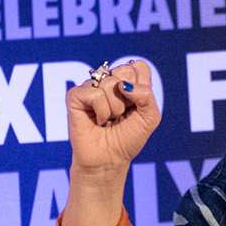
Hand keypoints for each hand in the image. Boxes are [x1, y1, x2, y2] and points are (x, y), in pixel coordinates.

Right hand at [63, 58, 159, 182]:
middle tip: (121, 113)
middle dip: (128, 98)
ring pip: (110, 83)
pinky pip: (94, 93)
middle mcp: (108, 82)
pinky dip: (101, 111)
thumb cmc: (128, 139)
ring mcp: (91, 87)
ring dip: (115, 108)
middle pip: (124, 70)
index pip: (138, 66)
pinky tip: (97, 121)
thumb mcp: (150, 117)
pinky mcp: (75, 96)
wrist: (109, 160)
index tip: (136, 106)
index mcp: (127, 82)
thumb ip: (146, 95)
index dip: (141, 86)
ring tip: (109, 119)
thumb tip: (122, 85)